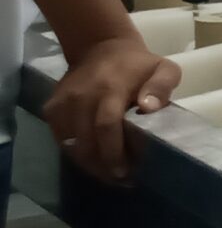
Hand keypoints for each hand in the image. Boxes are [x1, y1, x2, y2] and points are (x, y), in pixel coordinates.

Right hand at [47, 35, 177, 180]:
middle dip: (102, 166)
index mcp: (110, 88)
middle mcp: (81, 97)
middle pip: (86, 141)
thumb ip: (162, 86)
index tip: (125, 171)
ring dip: (87, 164)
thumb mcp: (163, 67)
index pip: (106, 125)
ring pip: (70, 144)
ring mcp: (63, 103)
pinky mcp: (52, 107)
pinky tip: (91, 160)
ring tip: (107, 175)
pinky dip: (74, 152)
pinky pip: (59, 138)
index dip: (114, 152)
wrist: (100, 47)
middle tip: (119, 180)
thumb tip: (149, 107)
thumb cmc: (138, 64)